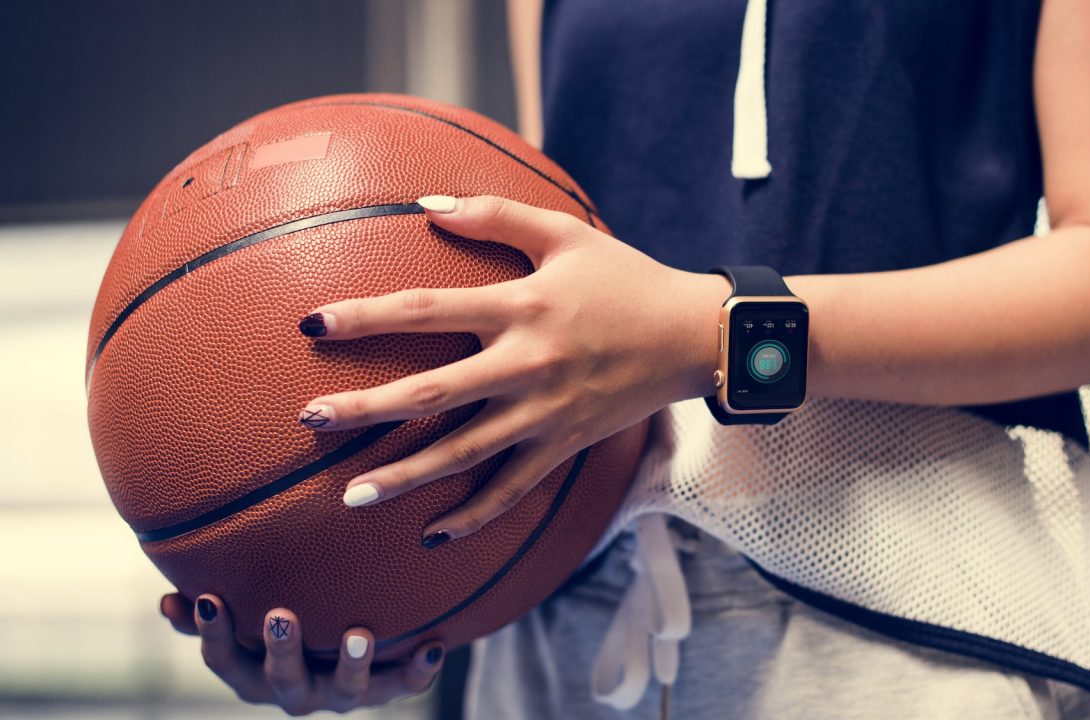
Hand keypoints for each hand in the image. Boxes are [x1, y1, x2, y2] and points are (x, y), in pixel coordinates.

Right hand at [160, 593, 443, 714]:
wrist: (347, 647)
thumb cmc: (279, 625)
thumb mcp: (242, 622)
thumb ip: (207, 615)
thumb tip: (168, 601)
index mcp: (254, 675)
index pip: (224, 660)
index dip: (215, 633)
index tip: (211, 597)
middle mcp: (295, 691)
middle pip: (284, 680)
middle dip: (282, 650)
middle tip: (282, 616)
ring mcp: (340, 694)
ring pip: (346, 690)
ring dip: (353, 664)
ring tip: (360, 635)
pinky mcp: (382, 689)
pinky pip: (402, 686)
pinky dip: (418, 670)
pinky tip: (434, 646)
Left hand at [296, 194, 726, 544]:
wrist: (693, 335)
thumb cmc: (626, 277)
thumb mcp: (566, 232)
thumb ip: (496, 214)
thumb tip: (425, 206)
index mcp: (522, 306)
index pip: (427, 310)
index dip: (366, 317)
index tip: (311, 324)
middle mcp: (527, 364)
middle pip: (432, 393)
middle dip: (366, 409)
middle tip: (310, 421)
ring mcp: (546, 413)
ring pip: (465, 454)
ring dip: (405, 476)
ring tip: (350, 496)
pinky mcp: (565, 444)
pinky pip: (515, 490)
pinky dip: (475, 516)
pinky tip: (433, 534)